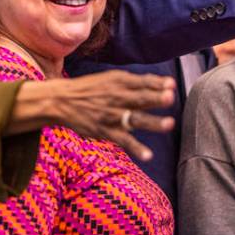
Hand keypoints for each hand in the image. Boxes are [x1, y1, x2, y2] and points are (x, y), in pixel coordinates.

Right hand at [11, 71, 175, 160]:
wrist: (61, 101)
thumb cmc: (92, 89)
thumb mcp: (111, 79)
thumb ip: (136, 83)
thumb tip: (163, 84)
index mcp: (119, 82)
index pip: (141, 82)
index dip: (157, 83)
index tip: (172, 85)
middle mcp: (116, 97)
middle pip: (139, 98)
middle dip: (155, 98)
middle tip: (170, 97)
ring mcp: (111, 115)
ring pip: (135, 119)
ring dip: (152, 122)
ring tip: (169, 124)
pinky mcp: (105, 131)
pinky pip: (123, 140)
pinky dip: (136, 148)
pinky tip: (149, 155)